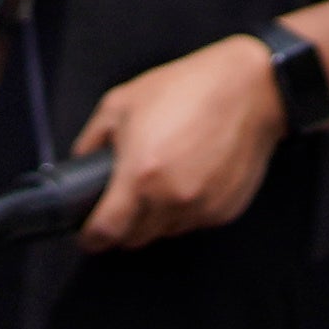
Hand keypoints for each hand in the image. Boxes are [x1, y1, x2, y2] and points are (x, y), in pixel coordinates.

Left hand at [71, 33, 290, 251]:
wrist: (248, 90)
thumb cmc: (185, 90)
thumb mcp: (120, 104)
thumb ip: (92, 140)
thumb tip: (80, 164)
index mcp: (140, 176)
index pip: (107, 231)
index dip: (91, 238)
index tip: (87, 236)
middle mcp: (171, 199)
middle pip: (135, 238)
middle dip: (122, 227)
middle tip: (119, 204)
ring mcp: (202, 207)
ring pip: (165, 232)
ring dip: (154, 219)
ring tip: (157, 184)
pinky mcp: (226, 210)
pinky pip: (194, 222)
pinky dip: (183, 211)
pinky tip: (185, 181)